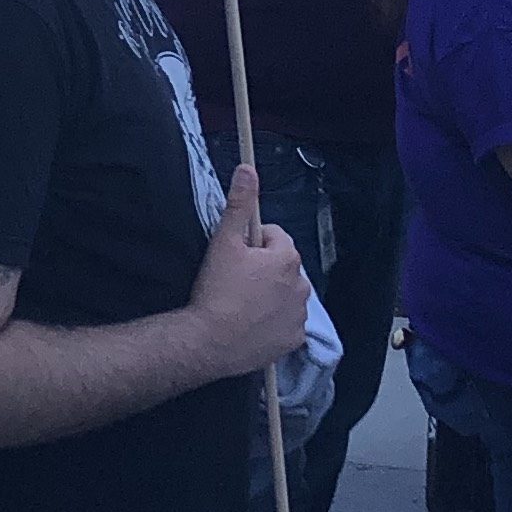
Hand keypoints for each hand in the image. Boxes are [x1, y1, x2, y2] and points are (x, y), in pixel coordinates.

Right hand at [187, 162, 308, 374]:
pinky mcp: (293, 340)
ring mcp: (299, 315)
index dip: (252, 243)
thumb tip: (247, 169)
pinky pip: (287, 324)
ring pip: (286, 295)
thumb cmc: (216, 291)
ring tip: (241, 305)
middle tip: (235, 281)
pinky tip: (251, 325)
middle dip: (264, 269)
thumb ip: (239, 204)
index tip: (234, 257)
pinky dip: (273, 322)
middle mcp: (302, 285)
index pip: (274, 236)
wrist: (209, 342)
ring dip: (270, 295)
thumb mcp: (224, 242)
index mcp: (287, 258)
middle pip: (282, 267)